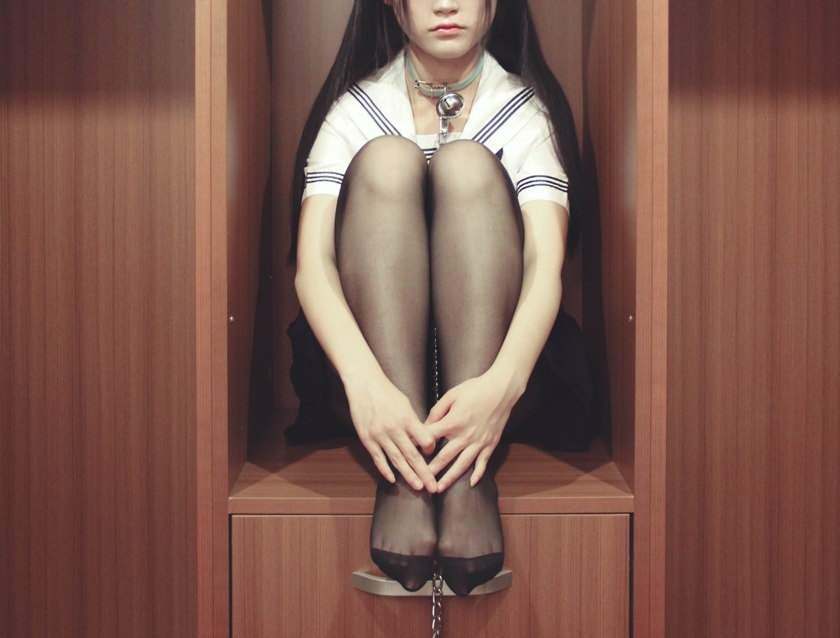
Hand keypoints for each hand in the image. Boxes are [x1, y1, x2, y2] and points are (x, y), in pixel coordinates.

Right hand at [344, 373, 437, 491]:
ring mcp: (380, 435)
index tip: (432, 454)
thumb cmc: (387, 392)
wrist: (364, 385)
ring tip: (418, 487)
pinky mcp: (367, 439)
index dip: (431, 449)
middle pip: (413, 456)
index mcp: (407, 418)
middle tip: (433, 487)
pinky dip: (385, 470)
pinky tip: (393, 479)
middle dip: (425, 473)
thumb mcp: (406, 404)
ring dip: (409, 476)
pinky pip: (378, 458)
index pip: (426, 440)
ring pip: (397, 460)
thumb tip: (422, 439)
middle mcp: (395, 429)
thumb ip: (413, 422)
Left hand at [425, 369, 522, 490]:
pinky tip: (471, 483)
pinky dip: (478, 474)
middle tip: (420, 481)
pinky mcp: (490, 444)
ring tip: (439, 488)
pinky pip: (483, 462)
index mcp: (453, 422)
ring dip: (450, 478)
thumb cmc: (475, 389)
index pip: (430, 438)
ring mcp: (478, 442)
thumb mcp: (451, 395)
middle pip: (444, 457)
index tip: (408, 453)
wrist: (501, 389)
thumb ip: (437, 411)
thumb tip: (425, 425)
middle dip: (430, 471)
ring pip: (462, 465)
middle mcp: (465, 436)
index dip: (417, 445)